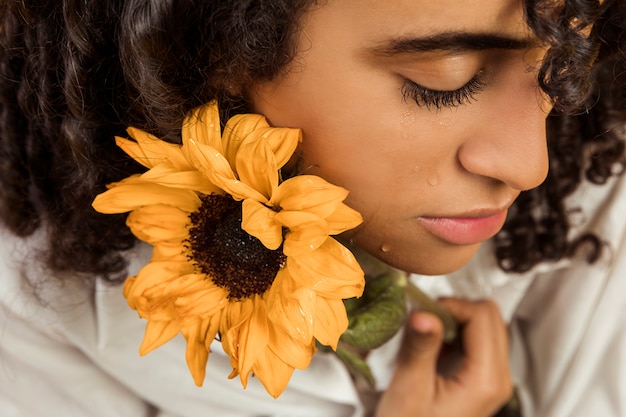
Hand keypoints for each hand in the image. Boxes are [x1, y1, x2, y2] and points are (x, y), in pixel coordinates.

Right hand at [374, 298, 512, 416]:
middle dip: (456, 310)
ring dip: (458, 320)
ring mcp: (494, 379)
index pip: (482, 316)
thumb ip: (420, 347)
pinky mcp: (484, 380)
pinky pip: (481, 340)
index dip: (451, 305)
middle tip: (427, 320)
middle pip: (491, 316)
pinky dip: (459, 333)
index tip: (425, 312)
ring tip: (430, 334)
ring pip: (488, 325)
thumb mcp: (410, 387)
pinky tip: (436, 346)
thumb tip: (424, 314)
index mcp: (485, 379)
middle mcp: (498, 378)